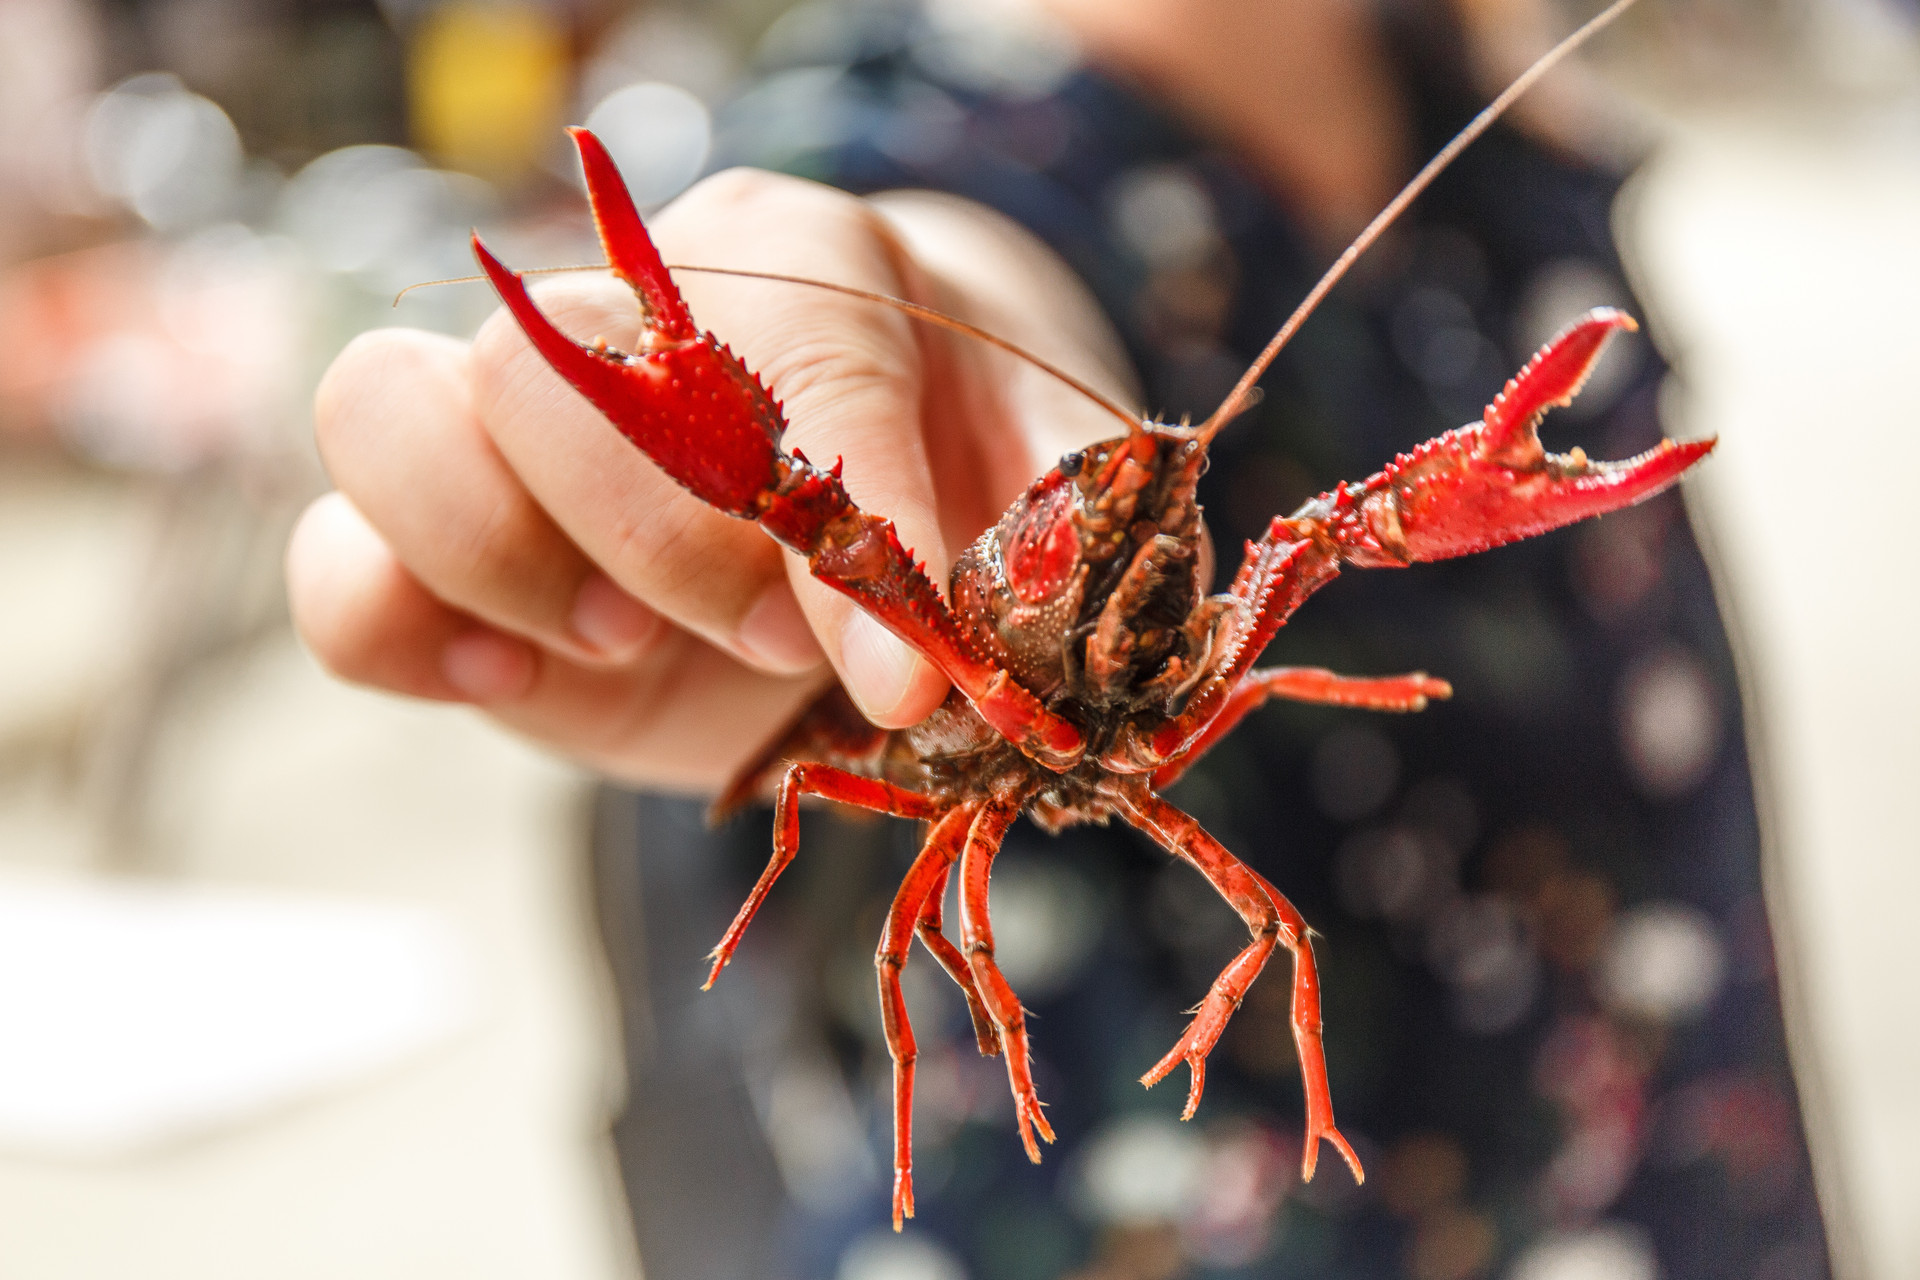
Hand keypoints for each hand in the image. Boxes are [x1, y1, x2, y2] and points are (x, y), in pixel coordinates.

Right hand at [287, 168, 1134, 792]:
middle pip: (549, 361)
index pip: (797, 357)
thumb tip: (949, 665)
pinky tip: (508, 678)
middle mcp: (630, 302)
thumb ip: (1029, 552)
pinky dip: (398, 629)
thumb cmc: (970, 479)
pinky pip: (337, 564)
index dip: (846, 527)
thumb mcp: (1039, 500)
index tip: (905, 678)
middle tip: (774, 640)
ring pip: (387, 411)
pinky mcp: (445, 544)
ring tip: (628, 644)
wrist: (887, 505)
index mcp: (805, 262)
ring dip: (509, 558)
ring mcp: (512, 419)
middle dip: (666, 536)